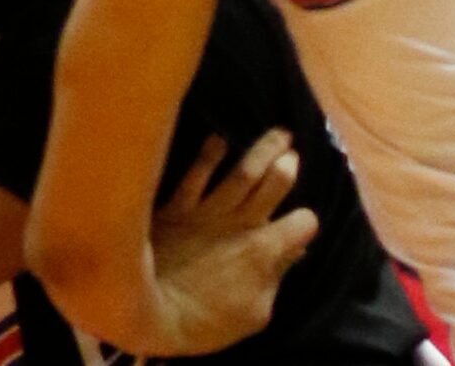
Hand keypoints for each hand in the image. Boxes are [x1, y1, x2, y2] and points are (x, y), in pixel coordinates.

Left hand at [144, 130, 317, 355]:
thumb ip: (275, 278)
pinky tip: (218, 137)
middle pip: (272, 185)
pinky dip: (209, 153)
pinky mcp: (178, 204)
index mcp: (264, 251)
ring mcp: (208, 210)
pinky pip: (196, 172)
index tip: (302, 223)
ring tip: (278, 133)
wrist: (150, 310)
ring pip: (242, 172)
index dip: (305, 223)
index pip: (301, 225)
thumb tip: (294, 252)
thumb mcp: (254, 314)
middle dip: (287, 165)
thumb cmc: (205, 321)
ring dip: (262, 150)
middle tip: (294, 150)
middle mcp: (240, 223)